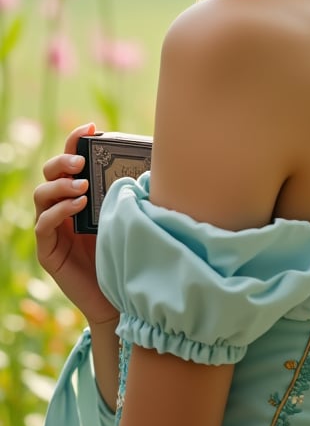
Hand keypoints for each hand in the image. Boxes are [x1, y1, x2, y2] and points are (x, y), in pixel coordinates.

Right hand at [34, 123, 118, 325]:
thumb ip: (132, 192)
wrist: (125, 299)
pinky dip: (58, 211)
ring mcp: (52, 230)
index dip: (76, 141)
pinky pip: (43, 225)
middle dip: (62, 161)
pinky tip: (79, 206)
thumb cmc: (130, 254)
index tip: (92, 127)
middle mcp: (62, 209)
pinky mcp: (48, 252)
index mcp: (80, 195)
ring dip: (60, 186)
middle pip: (49, 173)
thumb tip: (153, 162)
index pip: (72, 162)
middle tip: (80, 160)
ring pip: (41, 196)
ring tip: (82, 185)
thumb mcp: (132, 216)